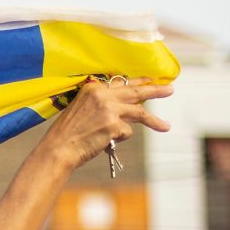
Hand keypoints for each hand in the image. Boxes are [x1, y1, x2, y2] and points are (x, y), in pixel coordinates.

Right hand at [42, 78, 171, 168]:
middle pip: (136, 92)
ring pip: (139, 113)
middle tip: (170, 89)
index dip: (138, 82)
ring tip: (166, 126)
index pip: (122, 82)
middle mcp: (102, 96)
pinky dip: (119, 139)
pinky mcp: (115, 126)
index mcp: (92, 89)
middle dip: (155, 91)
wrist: (59, 149)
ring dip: (154, 121)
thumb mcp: (81, 110)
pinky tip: (105, 142)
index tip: (150, 80)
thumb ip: (102, 104)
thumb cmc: (67, 133)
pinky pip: (127, 132)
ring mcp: (110, 110)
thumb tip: (128, 105)